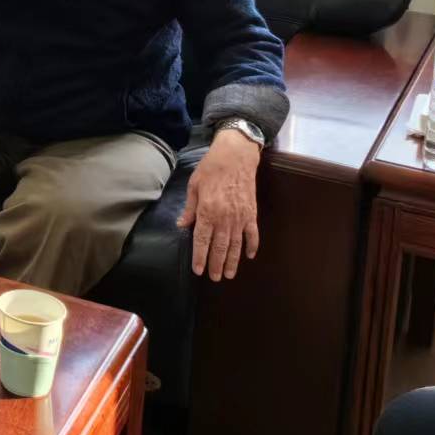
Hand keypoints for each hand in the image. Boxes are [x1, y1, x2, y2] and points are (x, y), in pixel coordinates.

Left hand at [178, 126, 261, 280]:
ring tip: (230, 274)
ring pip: (236, 245)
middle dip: (216, 264)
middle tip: (214, 278)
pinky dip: (252, 247)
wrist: (236, 156)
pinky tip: (249, 256)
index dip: (200, 257)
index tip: (198, 271)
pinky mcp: (252, 214)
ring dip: (233, 261)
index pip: (202, 240)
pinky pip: (253, 235)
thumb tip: (182, 226)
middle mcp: (224, 218)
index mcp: (207, 211)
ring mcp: (240, 217)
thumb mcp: (194, 186)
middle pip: (219, 247)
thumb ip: (189, 209)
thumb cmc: (211, 168)